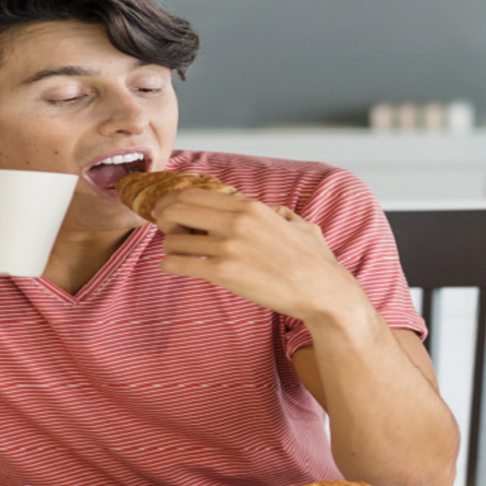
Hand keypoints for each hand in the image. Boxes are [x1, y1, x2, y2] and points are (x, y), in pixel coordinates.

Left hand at [152, 189, 364, 320]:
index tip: (170, 211)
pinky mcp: (224, 273)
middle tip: (166, 229)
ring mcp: (228, 247)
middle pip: (176, 209)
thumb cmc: (314, 261)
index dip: (173, 201)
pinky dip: (170, 265)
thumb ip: (279, 213)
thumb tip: (272, 211)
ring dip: (170, 246)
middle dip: (163, 218)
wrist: (322, 291)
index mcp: (249, 206)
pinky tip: (177, 268)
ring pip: (173, 239)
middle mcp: (236, 221)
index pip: (193, 193)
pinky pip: (178, 264)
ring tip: (179, 253)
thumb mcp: (298, 224)